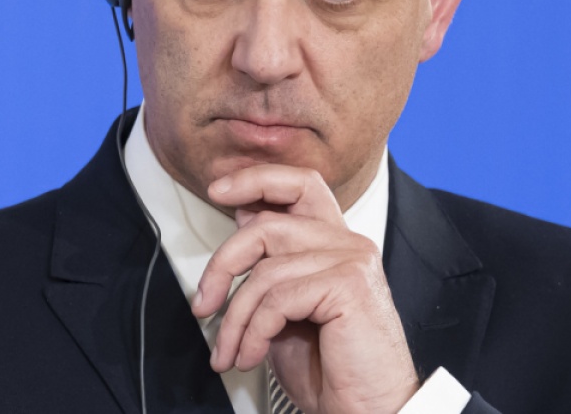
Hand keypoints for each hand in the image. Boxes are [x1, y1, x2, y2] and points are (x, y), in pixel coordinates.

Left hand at [191, 164, 418, 413]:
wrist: (368, 412)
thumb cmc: (330, 369)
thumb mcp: (284, 311)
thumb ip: (268, 269)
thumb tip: (238, 227)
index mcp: (334, 241)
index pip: (298, 183)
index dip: (254, 179)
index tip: (217, 190)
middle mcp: (347, 242)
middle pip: (265, 225)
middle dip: (222, 266)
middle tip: (202, 305)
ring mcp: (351, 259)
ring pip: (264, 269)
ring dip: (235, 318)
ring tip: (228, 352)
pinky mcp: (347, 284)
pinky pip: (277, 298)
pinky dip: (253, 332)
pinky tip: (250, 356)